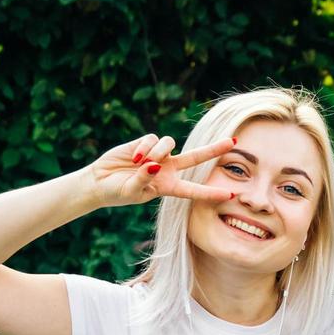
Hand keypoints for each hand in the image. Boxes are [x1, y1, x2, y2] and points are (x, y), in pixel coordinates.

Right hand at [85, 132, 235, 208]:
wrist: (99, 182)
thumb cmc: (116, 192)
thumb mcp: (131, 192)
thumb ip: (144, 179)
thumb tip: (155, 164)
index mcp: (168, 187)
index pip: (194, 190)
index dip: (211, 193)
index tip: (231, 195)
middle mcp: (167, 169)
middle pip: (196, 157)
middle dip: (214, 149)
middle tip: (233, 142)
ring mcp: (158, 155)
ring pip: (170, 144)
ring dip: (157, 152)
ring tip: (140, 163)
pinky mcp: (146, 143)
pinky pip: (153, 139)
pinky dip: (144, 147)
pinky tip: (134, 157)